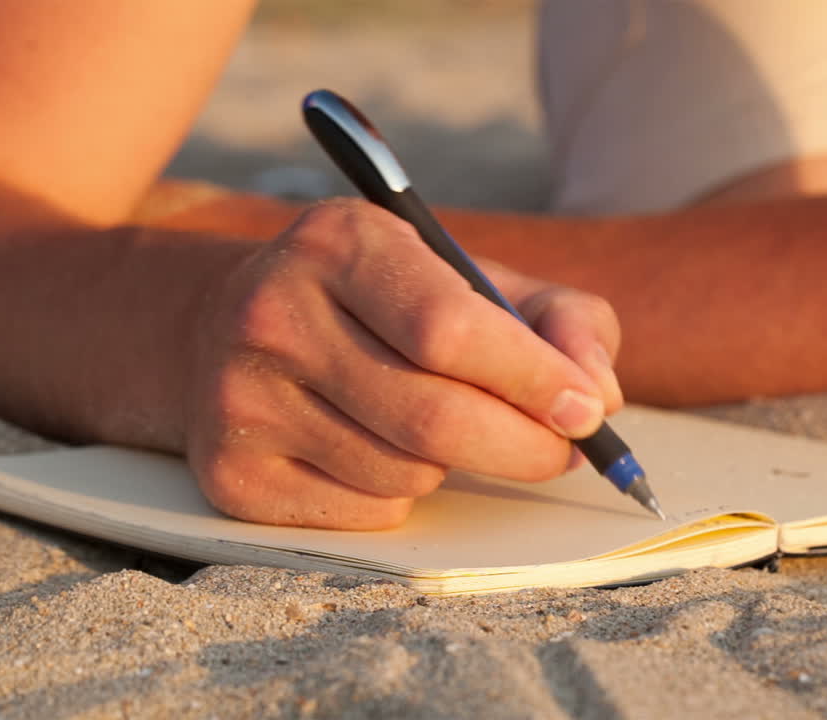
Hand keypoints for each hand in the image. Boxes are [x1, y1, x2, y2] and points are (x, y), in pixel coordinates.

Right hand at [186, 199, 622, 528]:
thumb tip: (599, 393)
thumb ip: (557, 317)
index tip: (587, 410)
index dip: (532, 379)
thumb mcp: (467, 274)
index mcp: (339, 242)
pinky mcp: (230, 473)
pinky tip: (380, 450)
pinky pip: (364, 515)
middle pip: (432, 417)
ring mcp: (241, 398)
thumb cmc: (381, 303)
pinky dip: (401, 497)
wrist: (227, 326)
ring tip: (440, 426)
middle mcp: (274, 313)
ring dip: (453, 466)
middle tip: (562, 452)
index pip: (449, 328)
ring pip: (404, 473)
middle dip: (524, 446)